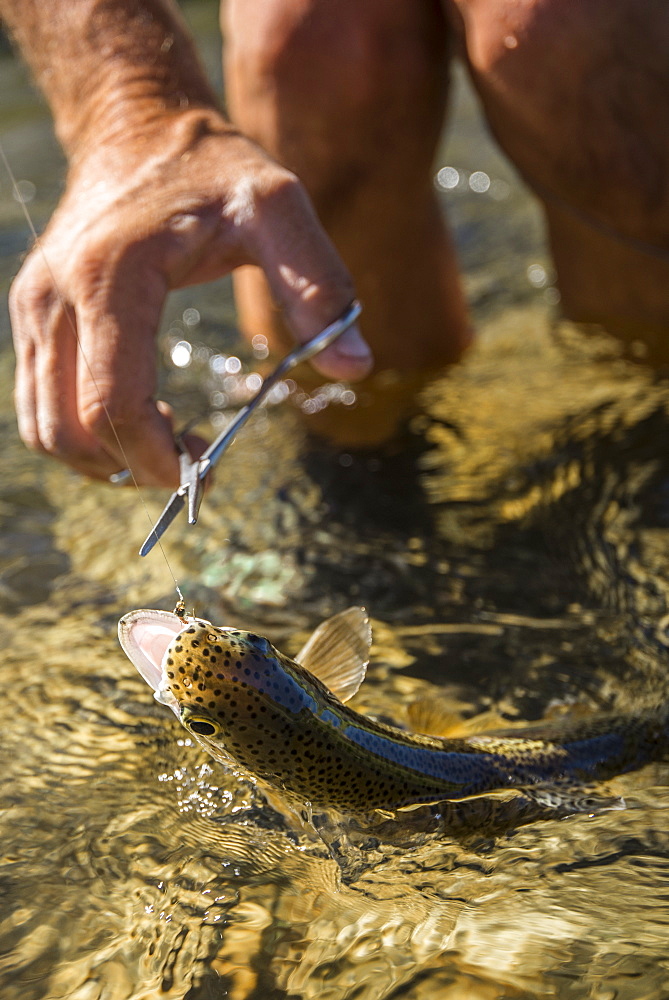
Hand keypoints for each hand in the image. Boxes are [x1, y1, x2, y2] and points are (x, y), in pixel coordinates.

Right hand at [9, 109, 372, 485]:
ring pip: (44, 428)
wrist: (139, 128)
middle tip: (191, 461)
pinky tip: (136, 418)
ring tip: (164, 443)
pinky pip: (37, 405)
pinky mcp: (30, 316)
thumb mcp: (279, 210)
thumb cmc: (213, 170)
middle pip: (69, 430)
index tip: (199, 472)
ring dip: (102, 459)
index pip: (111, 401)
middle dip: (131, 466)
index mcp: (111, 275)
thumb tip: (355, 366)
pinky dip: (81, 434)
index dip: (153, 456)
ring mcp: (33, 308)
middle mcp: (54, 295)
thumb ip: (317, 286)